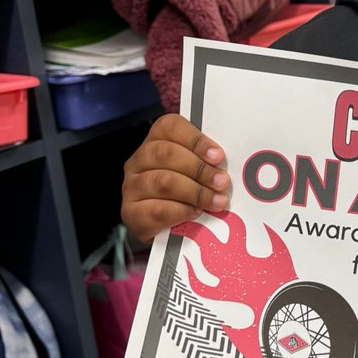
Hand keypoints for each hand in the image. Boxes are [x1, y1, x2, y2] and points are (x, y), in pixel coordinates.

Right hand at [120, 114, 229, 243]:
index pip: (170, 127)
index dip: (196, 140)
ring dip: (196, 192)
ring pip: (164, 181)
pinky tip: (196, 213)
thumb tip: (226, 166)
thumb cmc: (182, 195)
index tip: (218, 156)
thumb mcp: (194, 173)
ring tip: (216, 201)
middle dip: (200, 169)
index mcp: (155, 142)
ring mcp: (132, 187)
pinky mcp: (132, 213)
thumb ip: (206, 163)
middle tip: (221, 182)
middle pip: (166, 153)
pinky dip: (182, 211)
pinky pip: (159, 209)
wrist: (162, 230)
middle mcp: (138, 161)